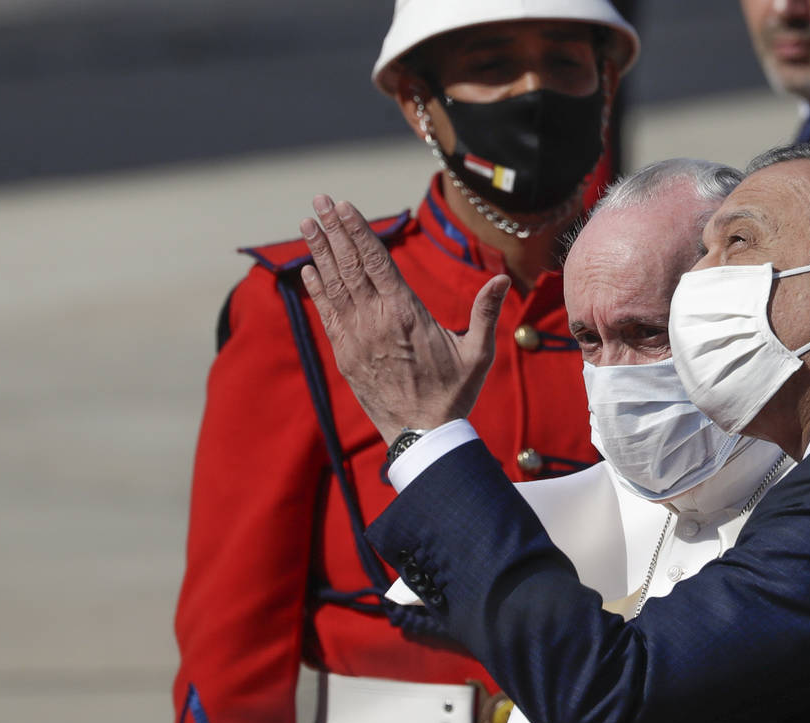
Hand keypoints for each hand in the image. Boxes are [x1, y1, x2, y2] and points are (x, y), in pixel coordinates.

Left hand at [300, 194, 509, 444]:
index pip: (377, 261)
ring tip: (307, 222)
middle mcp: (376, 320)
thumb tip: (502, 280)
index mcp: (406, 313)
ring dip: (320, 251)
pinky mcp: (346, 355)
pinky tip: (308, 269)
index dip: (358, 230)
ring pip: (334, 285)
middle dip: (333, 229)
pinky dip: (317, 289)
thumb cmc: (454, 394)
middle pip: (350, 265)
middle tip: (320, 200)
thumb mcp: (478, 353)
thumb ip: (485, 313)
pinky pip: (327, 314)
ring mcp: (356, 338)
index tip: (344, 206)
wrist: (422, 435)